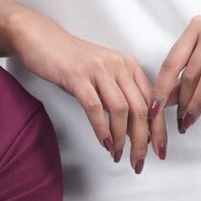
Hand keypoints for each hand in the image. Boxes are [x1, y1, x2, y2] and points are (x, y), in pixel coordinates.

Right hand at [11, 5, 165, 172]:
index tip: (159, 150)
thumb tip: (134, 128)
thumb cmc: (71, 62)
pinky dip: (101, 129)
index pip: (153, 101)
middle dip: (143, 140)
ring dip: (122, 138)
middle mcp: (120, 66)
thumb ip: (119, 96)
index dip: (158, 129)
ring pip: (121, 110)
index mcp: (130, 66)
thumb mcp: (103, 76)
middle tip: (139, 161)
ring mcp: (99, 70)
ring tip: (119, 155)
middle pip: (141, 109)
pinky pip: (95, 108)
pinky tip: (104, 143)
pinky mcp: (78, 76)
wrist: (41, 39)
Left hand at [155, 0, 200, 129]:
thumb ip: (190, 64)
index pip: (172, 61)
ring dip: (198, 103)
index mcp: (196, 27)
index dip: (160, 87)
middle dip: (182, 102)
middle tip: (179, 122)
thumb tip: (167, 95)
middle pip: (190, 72)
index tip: (153, 109)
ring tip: (192, 120)